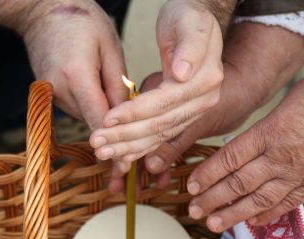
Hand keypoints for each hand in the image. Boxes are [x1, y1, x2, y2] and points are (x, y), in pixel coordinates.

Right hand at [0, 0, 126, 129]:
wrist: (43, 12)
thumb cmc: (81, 21)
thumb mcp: (110, 46)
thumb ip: (118, 84)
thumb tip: (127, 116)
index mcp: (77, 75)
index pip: (100, 120)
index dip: (116, 142)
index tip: (126, 164)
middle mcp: (60, 90)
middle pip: (93, 123)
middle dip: (113, 129)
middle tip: (133, 141)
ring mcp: (51, 95)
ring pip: (86, 117)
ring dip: (102, 116)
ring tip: (118, 104)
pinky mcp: (49, 95)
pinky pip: (77, 109)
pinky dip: (91, 107)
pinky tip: (100, 92)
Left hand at [89, 0, 227, 163]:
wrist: (196, 23)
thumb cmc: (189, 18)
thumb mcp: (191, 22)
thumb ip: (191, 46)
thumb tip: (183, 74)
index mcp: (206, 79)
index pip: (165, 102)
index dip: (135, 112)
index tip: (108, 118)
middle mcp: (204, 100)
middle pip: (160, 124)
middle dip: (126, 135)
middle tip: (97, 141)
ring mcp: (194, 111)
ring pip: (158, 135)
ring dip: (128, 147)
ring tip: (102, 151)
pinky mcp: (182, 117)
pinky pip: (159, 136)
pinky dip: (139, 147)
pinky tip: (120, 154)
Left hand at [186, 64, 303, 232]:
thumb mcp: (290, 100)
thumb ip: (266, 125)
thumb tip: (249, 140)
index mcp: (270, 132)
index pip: (229, 158)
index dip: (208, 174)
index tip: (191, 184)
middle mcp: (281, 158)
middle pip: (238, 183)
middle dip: (212, 198)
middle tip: (193, 210)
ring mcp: (299, 174)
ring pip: (258, 200)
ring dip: (233, 214)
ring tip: (213, 223)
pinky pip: (286, 204)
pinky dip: (267, 215)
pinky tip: (252, 222)